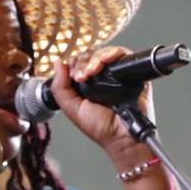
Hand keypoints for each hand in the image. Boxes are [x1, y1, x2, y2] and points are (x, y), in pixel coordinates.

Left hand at [51, 47, 153, 167]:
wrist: (121, 136)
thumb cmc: (100, 127)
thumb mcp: (71, 108)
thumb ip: (60, 87)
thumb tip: (58, 63)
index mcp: (86, 84)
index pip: (78, 63)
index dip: (74, 66)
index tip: (75, 77)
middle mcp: (101, 77)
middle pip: (90, 55)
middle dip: (83, 63)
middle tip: (83, 77)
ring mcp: (117, 74)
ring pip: (104, 53)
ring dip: (96, 58)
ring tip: (93, 71)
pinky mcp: (132, 73)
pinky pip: (123, 54)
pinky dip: (113, 53)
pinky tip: (106, 61)